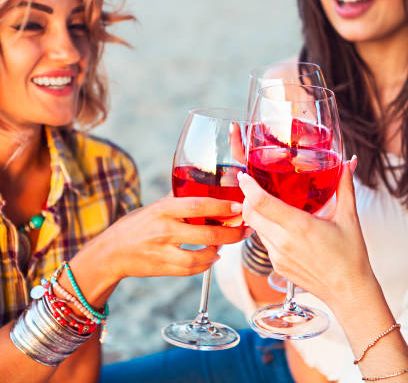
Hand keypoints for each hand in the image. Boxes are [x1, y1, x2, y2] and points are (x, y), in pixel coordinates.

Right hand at [95, 195, 250, 281]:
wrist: (110, 253)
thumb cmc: (135, 226)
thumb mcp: (154, 207)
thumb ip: (177, 202)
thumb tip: (206, 192)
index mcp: (163, 209)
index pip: (199, 205)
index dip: (223, 207)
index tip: (240, 206)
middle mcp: (164, 229)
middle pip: (207, 233)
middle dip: (232, 233)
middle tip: (245, 230)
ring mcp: (164, 251)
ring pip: (202, 255)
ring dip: (219, 250)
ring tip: (226, 244)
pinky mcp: (163, 268)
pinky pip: (192, 269)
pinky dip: (206, 264)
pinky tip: (213, 257)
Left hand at [238, 156, 374, 307]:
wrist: (349, 291)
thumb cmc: (351, 256)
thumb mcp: (349, 217)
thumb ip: (345, 187)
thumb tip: (349, 163)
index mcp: (299, 226)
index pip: (261, 202)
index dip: (248, 186)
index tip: (244, 175)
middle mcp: (283, 241)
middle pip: (250, 214)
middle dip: (247, 198)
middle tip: (253, 187)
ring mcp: (278, 256)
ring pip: (255, 228)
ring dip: (257, 215)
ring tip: (269, 205)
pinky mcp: (277, 266)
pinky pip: (264, 242)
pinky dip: (267, 230)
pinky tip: (282, 227)